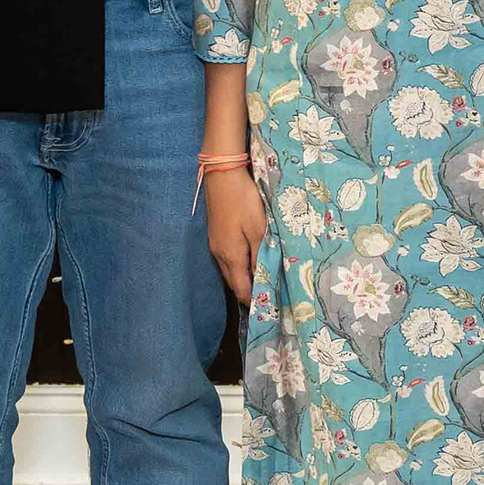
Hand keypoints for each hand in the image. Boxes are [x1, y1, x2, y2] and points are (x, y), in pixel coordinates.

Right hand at [204, 168, 264, 303]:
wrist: (222, 174)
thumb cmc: (242, 200)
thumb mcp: (258, 228)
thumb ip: (261, 254)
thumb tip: (264, 278)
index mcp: (230, 256)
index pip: (241, 289)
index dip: (253, 301)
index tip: (267, 310)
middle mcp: (219, 254)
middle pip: (233, 282)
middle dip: (248, 291)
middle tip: (268, 297)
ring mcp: (215, 244)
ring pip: (229, 271)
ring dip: (243, 278)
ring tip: (262, 281)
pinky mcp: (216, 234)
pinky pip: (227, 259)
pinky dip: (239, 266)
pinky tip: (250, 260)